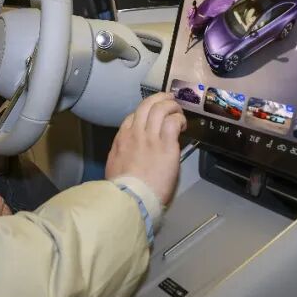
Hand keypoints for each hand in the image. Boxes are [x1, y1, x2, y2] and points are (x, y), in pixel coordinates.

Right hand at [106, 92, 185, 207]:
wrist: (131, 197)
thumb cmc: (123, 188)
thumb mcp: (114, 165)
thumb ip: (121, 153)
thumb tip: (129, 152)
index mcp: (122, 138)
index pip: (133, 115)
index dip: (146, 111)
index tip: (154, 116)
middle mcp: (135, 132)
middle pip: (146, 105)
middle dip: (160, 99)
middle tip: (170, 100)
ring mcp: (151, 137)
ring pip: (161, 108)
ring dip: (172, 106)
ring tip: (179, 111)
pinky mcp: (166, 145)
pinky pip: (173, 122)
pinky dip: (179, 119)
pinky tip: (183, 125)